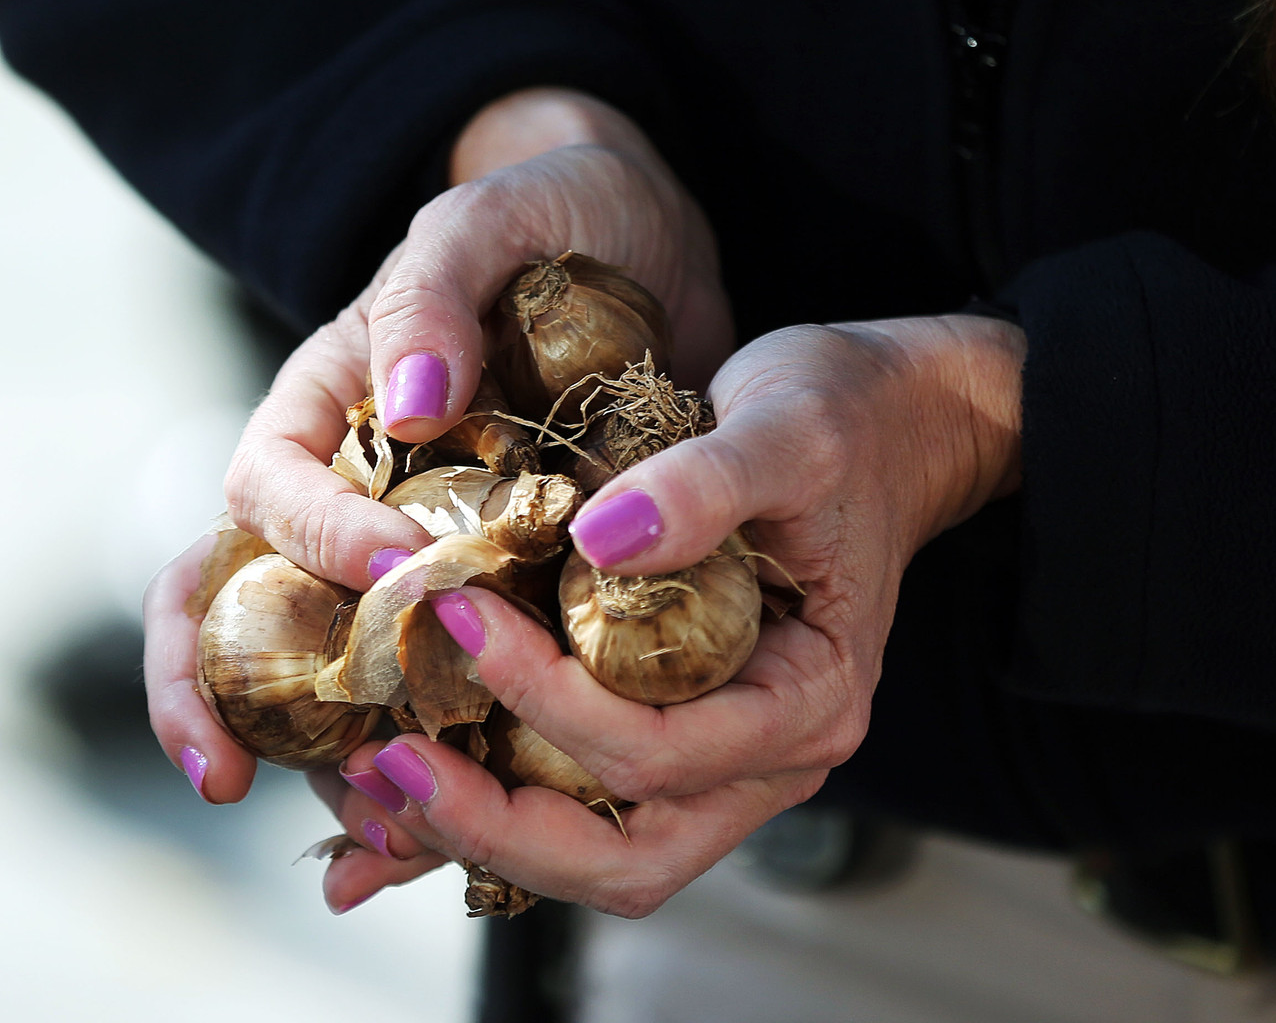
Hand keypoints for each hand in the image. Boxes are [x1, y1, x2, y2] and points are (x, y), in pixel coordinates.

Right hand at [143, 90, 730, 830]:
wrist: (644, 245)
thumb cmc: (552, 215)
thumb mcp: (490, 221)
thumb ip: (432, 292)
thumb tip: (405, 402)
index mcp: (327, 411)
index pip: (268, 490)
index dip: (310, 541)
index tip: (393, 570)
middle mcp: (359, 491)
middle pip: (259, 603)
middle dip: (235, 692)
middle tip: (234, 778)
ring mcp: (427, 547)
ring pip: (347, 662)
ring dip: (344, 749)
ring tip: (370, 832)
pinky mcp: (502, 582)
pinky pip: (455, 674)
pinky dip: (449, 745)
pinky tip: (454, 824)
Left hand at [319, 314, 1025, 915]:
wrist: (886, 425)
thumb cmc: (846, 425)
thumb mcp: (787, 432)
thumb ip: (705, 488)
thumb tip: (604, 542)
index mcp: (809, 699)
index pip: (662, 751)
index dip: (547, 699)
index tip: (460, 616)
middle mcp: (769, 754)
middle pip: (629, 854)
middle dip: (498, 823)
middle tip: (392, 760)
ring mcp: (725, 753)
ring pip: (605, 848)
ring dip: (489, 827)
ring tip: (385, 774)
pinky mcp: (682, 725)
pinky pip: (593, 800)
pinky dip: (506, 799)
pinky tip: (427, 762)